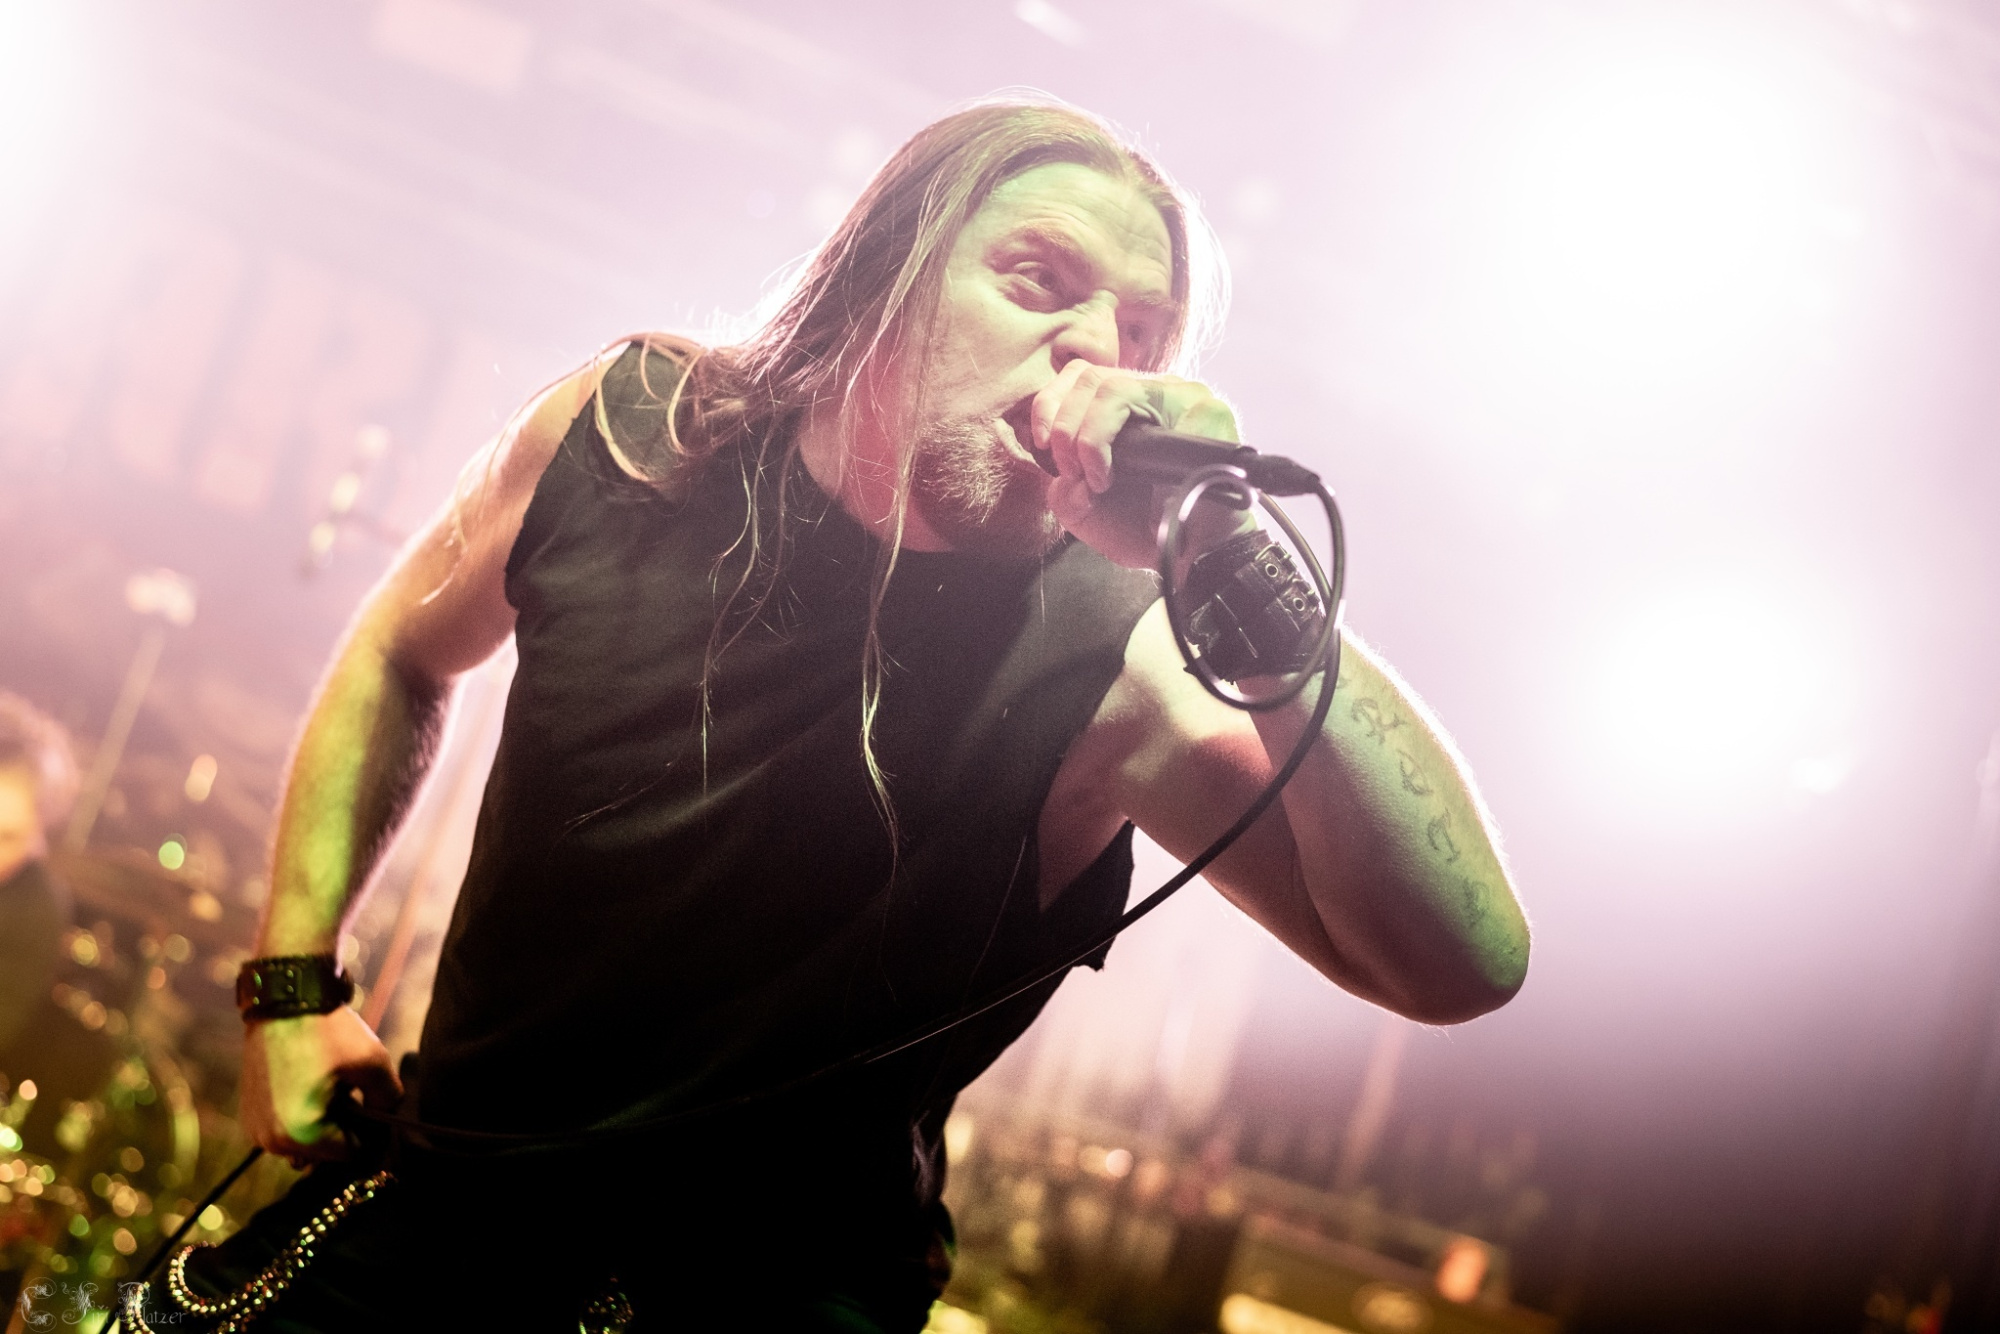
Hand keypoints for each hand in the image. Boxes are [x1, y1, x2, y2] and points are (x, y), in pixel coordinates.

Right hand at [239, 1007, 401, 1165]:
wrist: (284, 1001)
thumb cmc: (328, 1030)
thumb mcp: (374, 1062)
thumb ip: (388, 1099)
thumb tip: (386, 1119)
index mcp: (302, 1134)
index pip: (353, 1154)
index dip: (373, 1133)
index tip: (375, 1106)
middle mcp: (272, 1142)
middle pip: (328, 1152)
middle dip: (346, 1127)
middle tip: (352, 1091)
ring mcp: (256, 1130)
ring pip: (307, 1143)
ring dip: (325, 1123)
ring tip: (332, 1087)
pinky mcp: (250, 1116)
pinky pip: (287, 1131)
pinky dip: (303, 1117)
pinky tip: (312, 1086)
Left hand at [1032, 361, 1253, 568]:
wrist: (1195, 556)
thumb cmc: (1146, 530)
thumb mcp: (1088, 513)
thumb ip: (1064, 492)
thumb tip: (1064, 478)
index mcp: (1128, 406)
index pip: (1080, 377)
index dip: (1050, 405)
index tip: (1042, 446)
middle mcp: (1156, 393)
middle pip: (1089, 377)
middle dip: (1064, 427)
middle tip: (1072, 472)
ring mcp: (1184, 397)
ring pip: (1113, 387)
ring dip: (1089, 436)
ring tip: (1098, 478)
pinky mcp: (1207, 410)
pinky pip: (1154, 410)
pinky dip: (1123, 447)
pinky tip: (1122, 479)